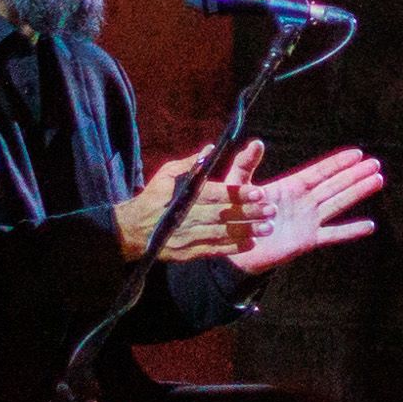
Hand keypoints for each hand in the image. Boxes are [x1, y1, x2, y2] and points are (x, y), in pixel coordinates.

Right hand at [117, 150, 260, 263]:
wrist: (131, 230)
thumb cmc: (153, 197)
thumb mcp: (167, 175)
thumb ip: (191, 164)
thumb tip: (212, 148)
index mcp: (182, 195)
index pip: (214, 194)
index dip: (237, 194)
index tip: (258, 192)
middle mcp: (185, 217)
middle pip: (221, 215)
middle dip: (248, 213)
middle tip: (271, 210)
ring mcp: (186, 237)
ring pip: (219, 234)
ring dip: (245, 231)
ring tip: (268, 228)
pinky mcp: (186, 253)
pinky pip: (212, 251)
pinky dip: (231, 248)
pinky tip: (250, 244)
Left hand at [224, 141, 385, 275]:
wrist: (234, 249)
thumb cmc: (234, 215)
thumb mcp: (237, 186)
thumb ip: (245, 164)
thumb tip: (256, 142)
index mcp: (290, 186)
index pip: (319, 171)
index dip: (338, 162)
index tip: (357, 153)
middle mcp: (304, 201)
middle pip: (335, 185)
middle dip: (355, 174)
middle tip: (375, 163)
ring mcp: (308, 220)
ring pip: (338, 203)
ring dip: (358, 192)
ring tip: (377, 180)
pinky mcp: (308, 240)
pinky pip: (333, 234)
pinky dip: (351, 231)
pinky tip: (369, 226)